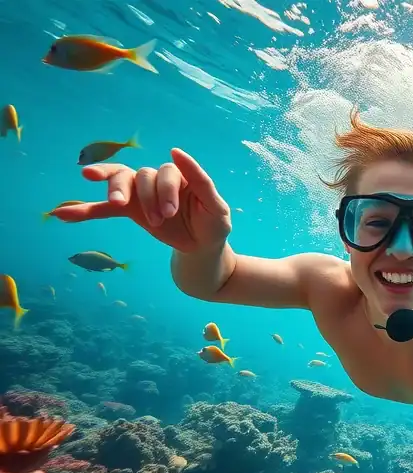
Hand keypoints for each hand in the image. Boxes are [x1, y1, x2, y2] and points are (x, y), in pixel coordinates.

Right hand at [53, 148, 231, 252]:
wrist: (203, 247)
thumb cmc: (214, 223)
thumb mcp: (215, 205)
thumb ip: (199, 179)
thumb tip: (175, 150)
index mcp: (179, 176)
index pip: (164, 173)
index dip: (165, 191)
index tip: (171, 212)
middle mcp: (157, 181)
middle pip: (139, 175)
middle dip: (144, 195)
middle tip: (157, 218)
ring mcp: (140, 194)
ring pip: (121, 183)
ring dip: (117, 193)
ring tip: (117, 204)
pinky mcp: (130, 211)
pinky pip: (102, 208)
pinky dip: (84, 210)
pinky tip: (61, 213)